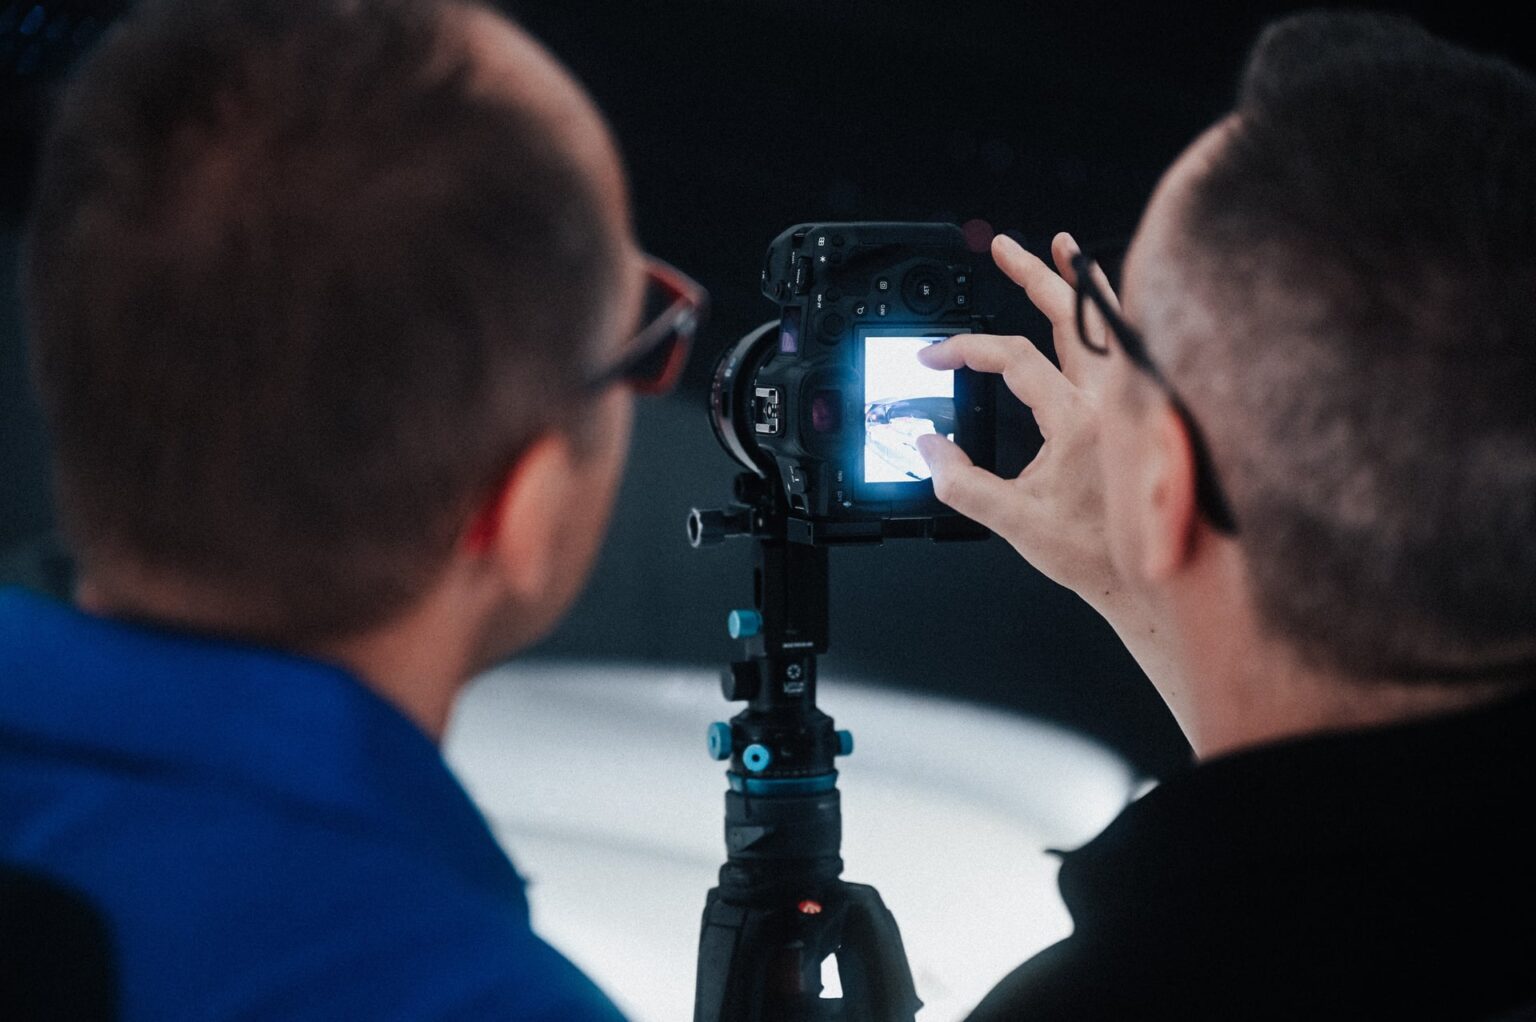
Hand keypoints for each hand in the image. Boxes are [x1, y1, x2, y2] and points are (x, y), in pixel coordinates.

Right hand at [916, 232, 1129, 614]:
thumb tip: (929, 448)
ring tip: (1064, 247)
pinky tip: (1102, 308)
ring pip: (1110, 323)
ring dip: (1083, 281)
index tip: (935, 356)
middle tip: (1004, 247)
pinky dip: (1112, 318)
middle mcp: (1112, 401)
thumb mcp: (1014, 521)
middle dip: (1032, 274)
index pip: (1014, 358)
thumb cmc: (1096, 552)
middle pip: (1070, 315)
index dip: (967, 349)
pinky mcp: (1145, 413)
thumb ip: (962, 484)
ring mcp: (1134, 403)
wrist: (1154, 576)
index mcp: (1078, 420)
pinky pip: (1130, 348)